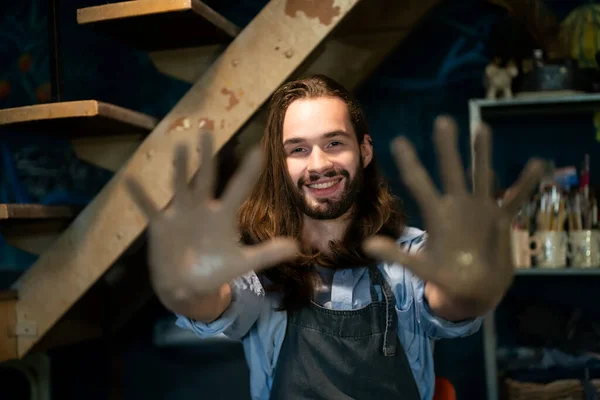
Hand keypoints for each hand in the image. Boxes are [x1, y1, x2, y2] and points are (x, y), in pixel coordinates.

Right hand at [125, 130, 298, 297]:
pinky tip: (129, 179)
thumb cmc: (215, 270)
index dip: (248, 172)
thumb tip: (295, 247)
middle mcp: (202, 208)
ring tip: (178, 145)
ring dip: (178, 168)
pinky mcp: (160, 226)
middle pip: (206, 177)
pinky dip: (139, 196)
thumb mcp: (242, 263)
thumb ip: (266, 254)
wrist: (187, 286)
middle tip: (207, 130)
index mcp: (223, 215)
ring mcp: (180, 214)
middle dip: (206, 156)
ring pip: (179, 186)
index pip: (238, 189)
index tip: (258, 150)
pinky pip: (148, 208)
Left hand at [363, 116, 544, 303]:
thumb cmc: (444, 277)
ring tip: (482, 128)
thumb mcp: (419, 268)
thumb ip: (397, 255)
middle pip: (451, 171)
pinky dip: (525, 184)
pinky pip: (515, 198)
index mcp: (436, 215)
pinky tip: (538, 164)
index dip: (410, 164)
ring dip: (482, 155)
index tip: (398, 141)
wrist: (473, 290)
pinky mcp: (501, 219)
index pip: (419, 184)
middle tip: (443, 121)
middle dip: (447, 148)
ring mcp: (480, 210)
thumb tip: (366, 245)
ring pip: (481, 175)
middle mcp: (457, 206)